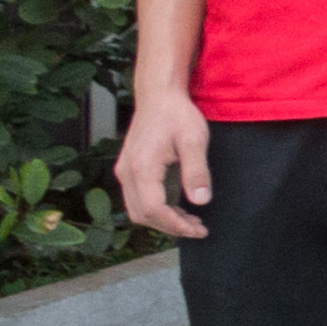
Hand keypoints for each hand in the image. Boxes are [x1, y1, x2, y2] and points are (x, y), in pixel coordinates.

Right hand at [115, 85, 214, 239]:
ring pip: (138, 209)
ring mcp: (125, 171)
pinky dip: (157, 209)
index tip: (198, 230)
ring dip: (163, 220)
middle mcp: (127, 173)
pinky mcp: (129, 169)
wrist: (158, 95)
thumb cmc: (177, 114)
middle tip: (198, 229)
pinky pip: (138, 198)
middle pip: (142, 214)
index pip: (153, 209)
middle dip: (170, 226)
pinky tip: (179, 208)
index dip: (175, 224)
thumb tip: (201, 201)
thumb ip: (197, 171)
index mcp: (141, 168)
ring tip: (192, 222)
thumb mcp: (194, 140)